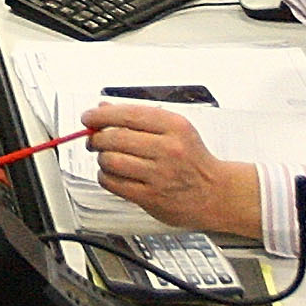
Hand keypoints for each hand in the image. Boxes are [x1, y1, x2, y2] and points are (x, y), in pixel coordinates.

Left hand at [78, 102, 260, 237]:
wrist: (217, 194)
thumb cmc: (194, 160)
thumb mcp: (174, 130)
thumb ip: (139, 118)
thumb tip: (104, 108)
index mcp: (174, 126)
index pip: (127, 115)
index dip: (101, 116)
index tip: (88, 117)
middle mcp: (168, 149)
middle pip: (114, 138)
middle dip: (96, 138)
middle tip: (93, 140)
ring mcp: (160, 175)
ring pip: (111, 161)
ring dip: (102, 159)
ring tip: (107, 158)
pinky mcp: (151, 198)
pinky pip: (113, 184)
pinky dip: (106, 177)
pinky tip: (113, 175)